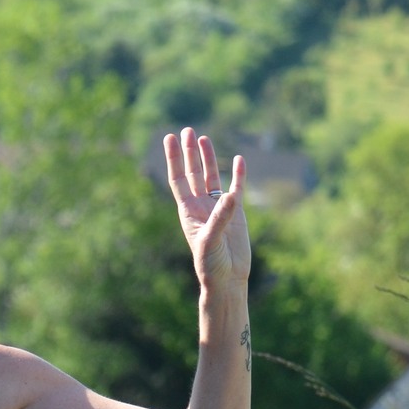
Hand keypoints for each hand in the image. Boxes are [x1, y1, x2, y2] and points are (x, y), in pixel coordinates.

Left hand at [161, 127, 249, 287]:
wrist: (227, 278)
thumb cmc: (211, 264)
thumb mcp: (210, 241)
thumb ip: (219, 218)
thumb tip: (228, 195)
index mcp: (188, 210)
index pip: (178, 179)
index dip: (173, 159)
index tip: (169, 138)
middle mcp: (200, 205)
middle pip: (193, 173)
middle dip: (189, 153)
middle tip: (187, 130)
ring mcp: (218, 208)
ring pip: (211, 177)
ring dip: (208, 158)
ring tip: (203, 138)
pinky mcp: (237, 213)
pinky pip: (237, 188)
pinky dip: (238, 174)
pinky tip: (239, 159)